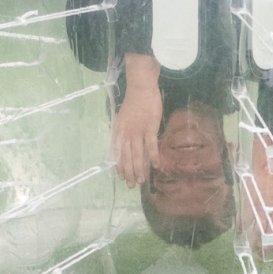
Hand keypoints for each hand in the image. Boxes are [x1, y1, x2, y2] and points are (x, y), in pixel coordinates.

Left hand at [111, 56, 162, 186]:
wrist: (141, 87)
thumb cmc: (133, 101)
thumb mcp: (121, 116)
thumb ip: (120, 129)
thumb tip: (118, 140)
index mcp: (119, 131)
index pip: (117, 152)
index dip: (119, 165)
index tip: (121, 176)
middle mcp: (126, 133)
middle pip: (126, 157)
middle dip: (128, 172)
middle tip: (131, 185)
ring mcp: (138, 131)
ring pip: (137, 154)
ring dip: (139, 169)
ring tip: (141, 180)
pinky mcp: (150, 128)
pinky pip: (150, 145)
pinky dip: (153, 156)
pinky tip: (155, 166)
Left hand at [239, 134, 272, 248]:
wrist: (269, 169)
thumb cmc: (253, 181)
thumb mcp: (244, 197)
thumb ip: (243, 213)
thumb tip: (239, 228)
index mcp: (251, 207)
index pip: (248, 228)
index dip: (247, 239)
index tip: (245, 247)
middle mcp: (263, 212)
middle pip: (260, 235)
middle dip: (258, 246)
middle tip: (256, 255)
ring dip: (270, 245)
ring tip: (268, 253)